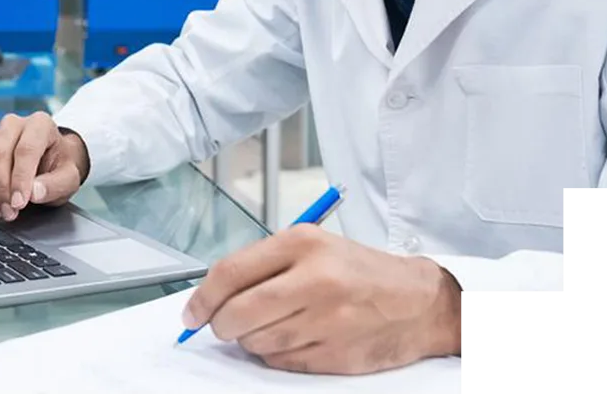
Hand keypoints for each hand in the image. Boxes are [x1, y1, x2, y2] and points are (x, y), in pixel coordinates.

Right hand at [0, 111, 90, 222]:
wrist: (50, 161)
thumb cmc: (59, 167)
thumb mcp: (69, 178)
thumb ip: (55, 185)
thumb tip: (34, 193)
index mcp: (40, 124)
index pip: (26, 149)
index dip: (20, 179)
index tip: (20, 203)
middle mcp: (14, 124)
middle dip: (1, 187)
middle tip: (9, 212)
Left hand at [182, 224, 462, 374]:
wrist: (416, 302)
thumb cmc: (358, 271)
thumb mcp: (313, 247)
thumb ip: (263, 265)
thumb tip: (212, 295)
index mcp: (302, 244)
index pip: (230, 273)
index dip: (202, 298)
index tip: (191, 312)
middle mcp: (313, 280)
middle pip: (236, 314)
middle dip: (221, 325)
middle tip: (224, 324)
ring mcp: (325, 320)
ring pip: (255, 342)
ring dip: (252, 340)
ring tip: (277, 323)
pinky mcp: (333, 353)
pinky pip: (280, 362)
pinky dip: (277, 354)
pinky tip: (297, 337)